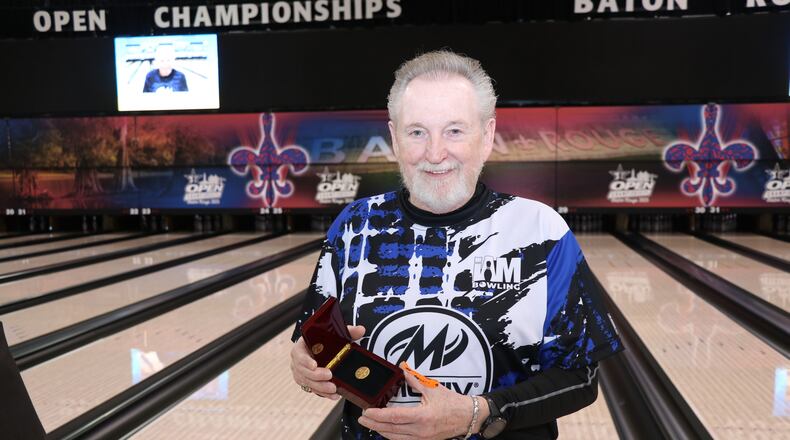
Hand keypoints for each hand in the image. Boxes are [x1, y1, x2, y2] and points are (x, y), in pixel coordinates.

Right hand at [290, 325, 365, 399]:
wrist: (321, 350)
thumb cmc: (325, 342)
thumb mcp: (335, 335)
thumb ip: (348, 331)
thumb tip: (361, 329)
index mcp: (302, 346)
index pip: (299, 354)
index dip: (305, 360)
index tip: (315, 365)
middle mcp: (298, 361)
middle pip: (303, 371)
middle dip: (316, 376)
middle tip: (329, 376)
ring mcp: (300, 373)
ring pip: (308, 382)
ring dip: (320, 387)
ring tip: (333, 389)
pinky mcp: (306, 382)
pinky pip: (313, 389)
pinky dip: (323, 393)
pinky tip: (333, 395)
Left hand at [358, 366, 489, 439]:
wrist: (468, 417)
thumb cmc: (453, 403)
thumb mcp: (433, 388)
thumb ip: (415, 379)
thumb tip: (402, 368)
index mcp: (423, 417)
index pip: (394, 417)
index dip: (378, 415)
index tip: (367, 411)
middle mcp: (421, 431)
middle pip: (391, 430)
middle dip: (374, 424)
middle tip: (362, 418)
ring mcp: (422, 439)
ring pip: (395, 438)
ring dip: (380, 431)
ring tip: (369, 423)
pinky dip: (391, 435)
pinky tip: (385, 430)